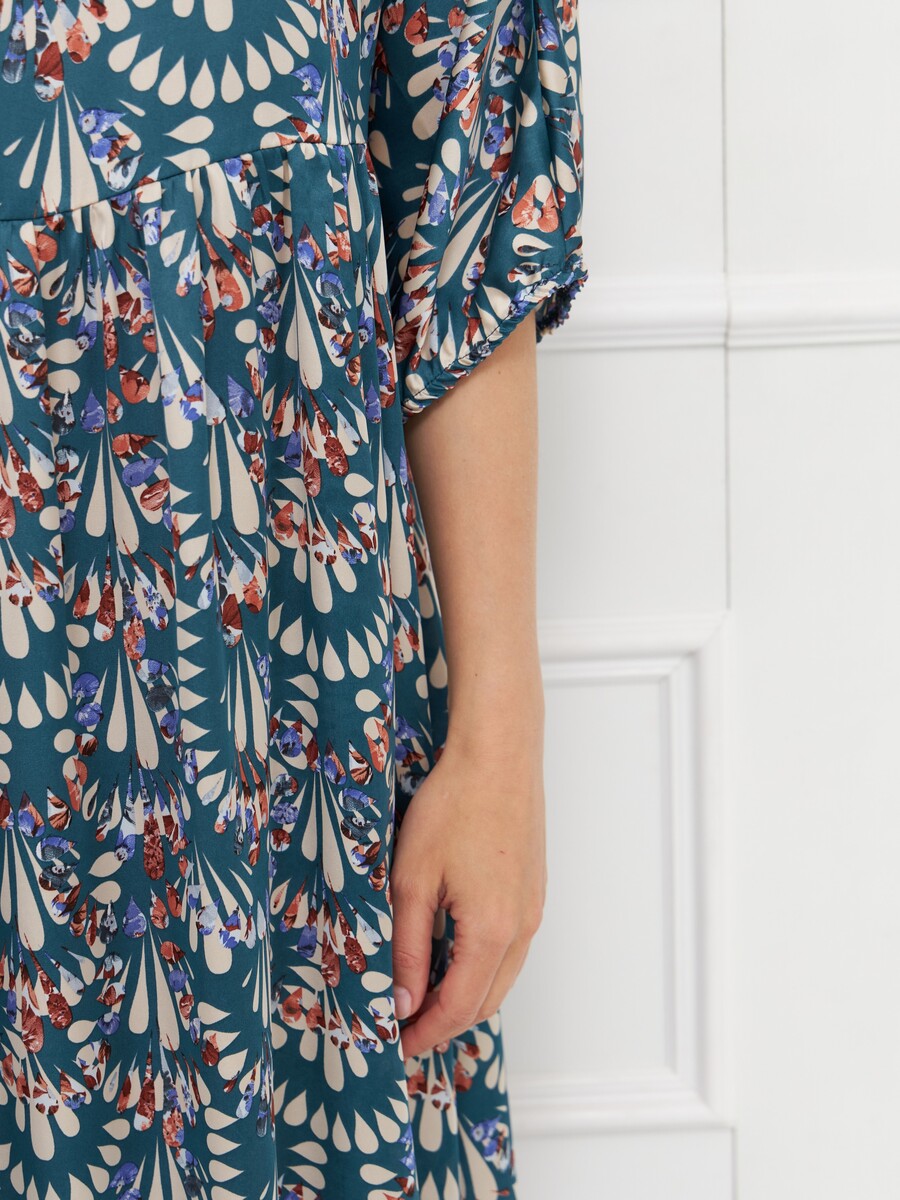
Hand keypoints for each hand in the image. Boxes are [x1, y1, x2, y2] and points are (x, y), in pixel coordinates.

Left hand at [390, 713, 546, 1058]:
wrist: (499, 755)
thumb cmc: (455, 806)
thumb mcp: (413, 880)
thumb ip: (407, 946)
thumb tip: (402, 1001)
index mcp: (492, 933)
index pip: (456, 1009)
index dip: (423, 1035)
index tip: (393, 1046)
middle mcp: (522, 929)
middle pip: (485, 1003)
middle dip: (443, 1023)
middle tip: (402, 1027)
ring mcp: (533, 910)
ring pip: (500, 978)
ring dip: (463, 996)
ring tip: (419, 993)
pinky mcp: (533, 891)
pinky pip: (509, 949)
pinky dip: (480, 968)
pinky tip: (448, 953)